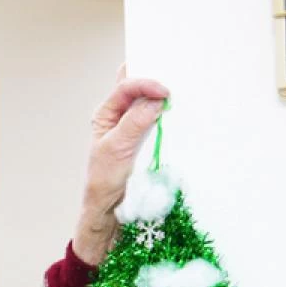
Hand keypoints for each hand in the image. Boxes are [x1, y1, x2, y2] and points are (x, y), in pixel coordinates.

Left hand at [73, 67, 169, 264]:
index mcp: (105, 114)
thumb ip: (134, 123)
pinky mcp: (146, 142)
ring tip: (181, 91)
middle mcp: (118, 117)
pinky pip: (158, 122)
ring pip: (148, 103)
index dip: (145, 84)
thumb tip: (155, 100)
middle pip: (136, 87)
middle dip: (154, 77)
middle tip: (176, 74)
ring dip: (162, 97)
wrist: (109, 212)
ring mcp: (133, 129)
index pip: (125, 87)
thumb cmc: (104, 181)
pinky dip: (168, 116)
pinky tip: (180, 114)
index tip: (165, 92)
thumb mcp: (116, 149)